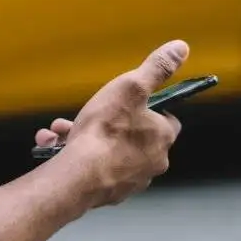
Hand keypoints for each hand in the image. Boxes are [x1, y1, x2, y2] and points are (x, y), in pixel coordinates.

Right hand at [41, 41, 188, 209]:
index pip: (167, 120)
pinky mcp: (110, 193)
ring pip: (111, 153)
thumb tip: (181, 47)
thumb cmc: (106, 130)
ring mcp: (132, 181)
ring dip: (89, 139)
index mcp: (163, 137)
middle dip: (109, 123)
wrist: (79, 176)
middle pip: (135, 136)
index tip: (128, 103)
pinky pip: (96, 170)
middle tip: (88, 116)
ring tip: (63, 130)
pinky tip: (59, 149)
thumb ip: (156, 68)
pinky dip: (81, 158)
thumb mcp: (131, 87)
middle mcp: (154, 162)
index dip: (148, 109)